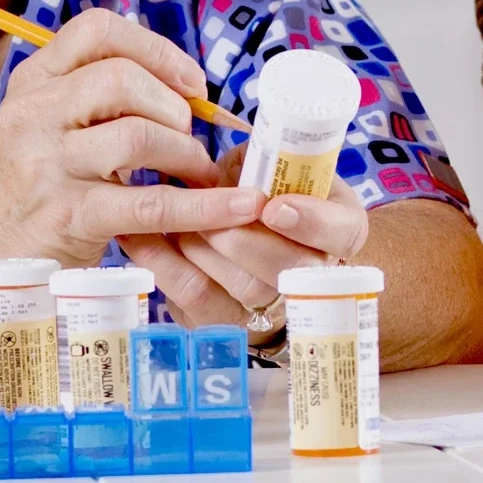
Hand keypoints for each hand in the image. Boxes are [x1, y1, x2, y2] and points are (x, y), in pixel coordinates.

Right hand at [0, 9, 263, 267]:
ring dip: (187, 155)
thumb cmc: (34, 187)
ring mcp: (46, 165)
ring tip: (199, 174)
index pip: (96, 30)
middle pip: (122, 78)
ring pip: (140, 136)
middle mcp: (33, 115)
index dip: (156, 49)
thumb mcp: (48, 126)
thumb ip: (96, 98)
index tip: (191, 82)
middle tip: (190, 138)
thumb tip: (185, 88)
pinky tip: (234, 208)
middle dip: (174, 107)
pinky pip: (150, 203)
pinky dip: (203, 206)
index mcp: (33, 83)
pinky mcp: (68, 216)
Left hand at [120, 141, 370, 328]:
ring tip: (167, 213)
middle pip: (284, 267)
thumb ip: (266, 160)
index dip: (310, 221)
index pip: (342, 232)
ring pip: (236, 284)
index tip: (272, 206)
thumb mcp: (279, 167)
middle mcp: (315, 275)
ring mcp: (273, 306)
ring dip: (198, 243)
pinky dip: (163, 264)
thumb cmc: (266, 192)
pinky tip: (140, 236)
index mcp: (339, 229)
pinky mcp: (228, 323)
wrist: (256, 244)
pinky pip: (193, 298)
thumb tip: (229, 160)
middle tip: (205, 206)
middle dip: (238, 236)